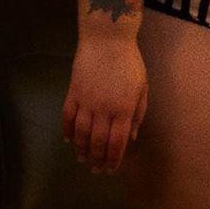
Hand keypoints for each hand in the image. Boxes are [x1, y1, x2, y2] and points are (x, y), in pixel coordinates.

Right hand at [62, 34, 147, 174]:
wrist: (107, 39)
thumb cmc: (130, 61)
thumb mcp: (142, 86)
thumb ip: (138, 113)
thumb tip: (131, 137)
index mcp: (124, 109)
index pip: (118, 142)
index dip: (113, 159)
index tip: (110, 169)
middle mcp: (104, 109)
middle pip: (98, 142)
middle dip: (97, 159)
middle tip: (95, 169)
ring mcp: (86, 102)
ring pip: (81, 134)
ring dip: (81, 149)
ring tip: (82, 158)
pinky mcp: (73, 93)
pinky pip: (67, 117)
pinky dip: (67, 131)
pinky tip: (69, 139)